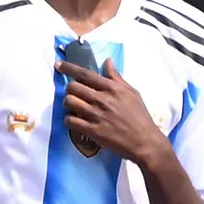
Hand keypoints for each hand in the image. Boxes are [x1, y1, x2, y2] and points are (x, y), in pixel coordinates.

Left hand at [56, 56, 170, 172]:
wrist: (145, 142)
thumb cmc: (140, 116)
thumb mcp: (132, 93)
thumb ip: (116, 77)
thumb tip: (107, 61)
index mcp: (112, 88)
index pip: (85, 74)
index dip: (68, 68)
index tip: (58, 65)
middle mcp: (102, 99)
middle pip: (73, 87)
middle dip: (70, 89)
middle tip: (74, 95)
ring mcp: (96, 115)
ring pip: (69, 102)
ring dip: (68, 104)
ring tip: (74, 108)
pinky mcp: (93, 131)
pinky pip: (70, 121)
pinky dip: (69, 120)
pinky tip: (74, 121)